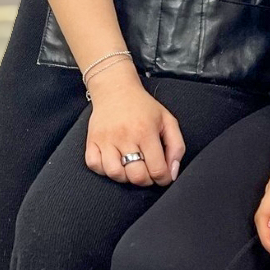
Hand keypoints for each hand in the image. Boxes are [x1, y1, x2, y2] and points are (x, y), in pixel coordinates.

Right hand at [84, 63, 184, 186]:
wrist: (115, 89)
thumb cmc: (142, 106)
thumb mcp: (168, 120)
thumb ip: (176, 147)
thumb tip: (172, 172)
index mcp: (145, 131)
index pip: (157, 169)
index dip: (164, 178)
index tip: (163, 176)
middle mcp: (125, 137)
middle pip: (136, 176)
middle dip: (146, 180)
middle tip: (148, 171)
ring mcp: (106, 139)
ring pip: (115, 174)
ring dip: (126, 177)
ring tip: (131, 167)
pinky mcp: (92, 140)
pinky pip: (95, 166)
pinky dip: (105, 170)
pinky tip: (114, 162)